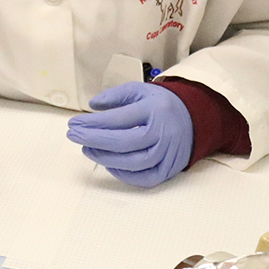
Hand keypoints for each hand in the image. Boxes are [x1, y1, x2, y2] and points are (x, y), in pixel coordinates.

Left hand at [66, 82, 192, 187]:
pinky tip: (109, 165)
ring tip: (87, 149)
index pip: (118, 120)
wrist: (195, 118)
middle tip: (74, 136)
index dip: (92, 124)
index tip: (74, 124)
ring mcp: (168, 153)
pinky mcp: (170, 168)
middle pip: (124, 143)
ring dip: (105, 159)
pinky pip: (146, 178)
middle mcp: (162, 133)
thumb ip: (115, 95)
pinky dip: (125, 175)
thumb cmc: (161, 104)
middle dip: (94, 141)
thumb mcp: (140, 90)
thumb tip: (93, 106)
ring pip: (133, 163)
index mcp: (154, 110)